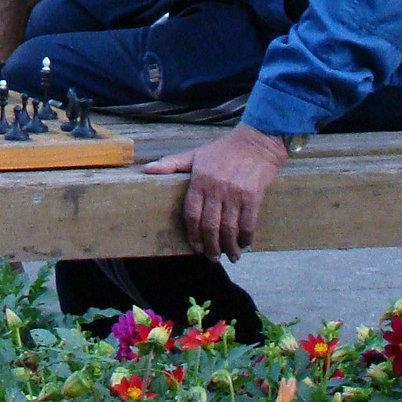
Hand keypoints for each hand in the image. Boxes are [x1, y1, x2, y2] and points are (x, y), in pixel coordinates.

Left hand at [142, 124, 287, 260]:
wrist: (255, 143)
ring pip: (229, 228)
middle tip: (212, 258)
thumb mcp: (194, 154)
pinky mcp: (253, 196)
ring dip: (229, 247)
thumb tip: (146, 170)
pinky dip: (246, 237)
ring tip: (230, 257)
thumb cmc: (222, 150)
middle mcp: (216, 188)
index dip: (192, 234)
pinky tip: (244, 244)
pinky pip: (248, 223)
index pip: (191, 213)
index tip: (195, 247)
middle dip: (210, 247)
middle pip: (210, 226)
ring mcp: (235, 193)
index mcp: (199, 180)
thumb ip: (171, 164)